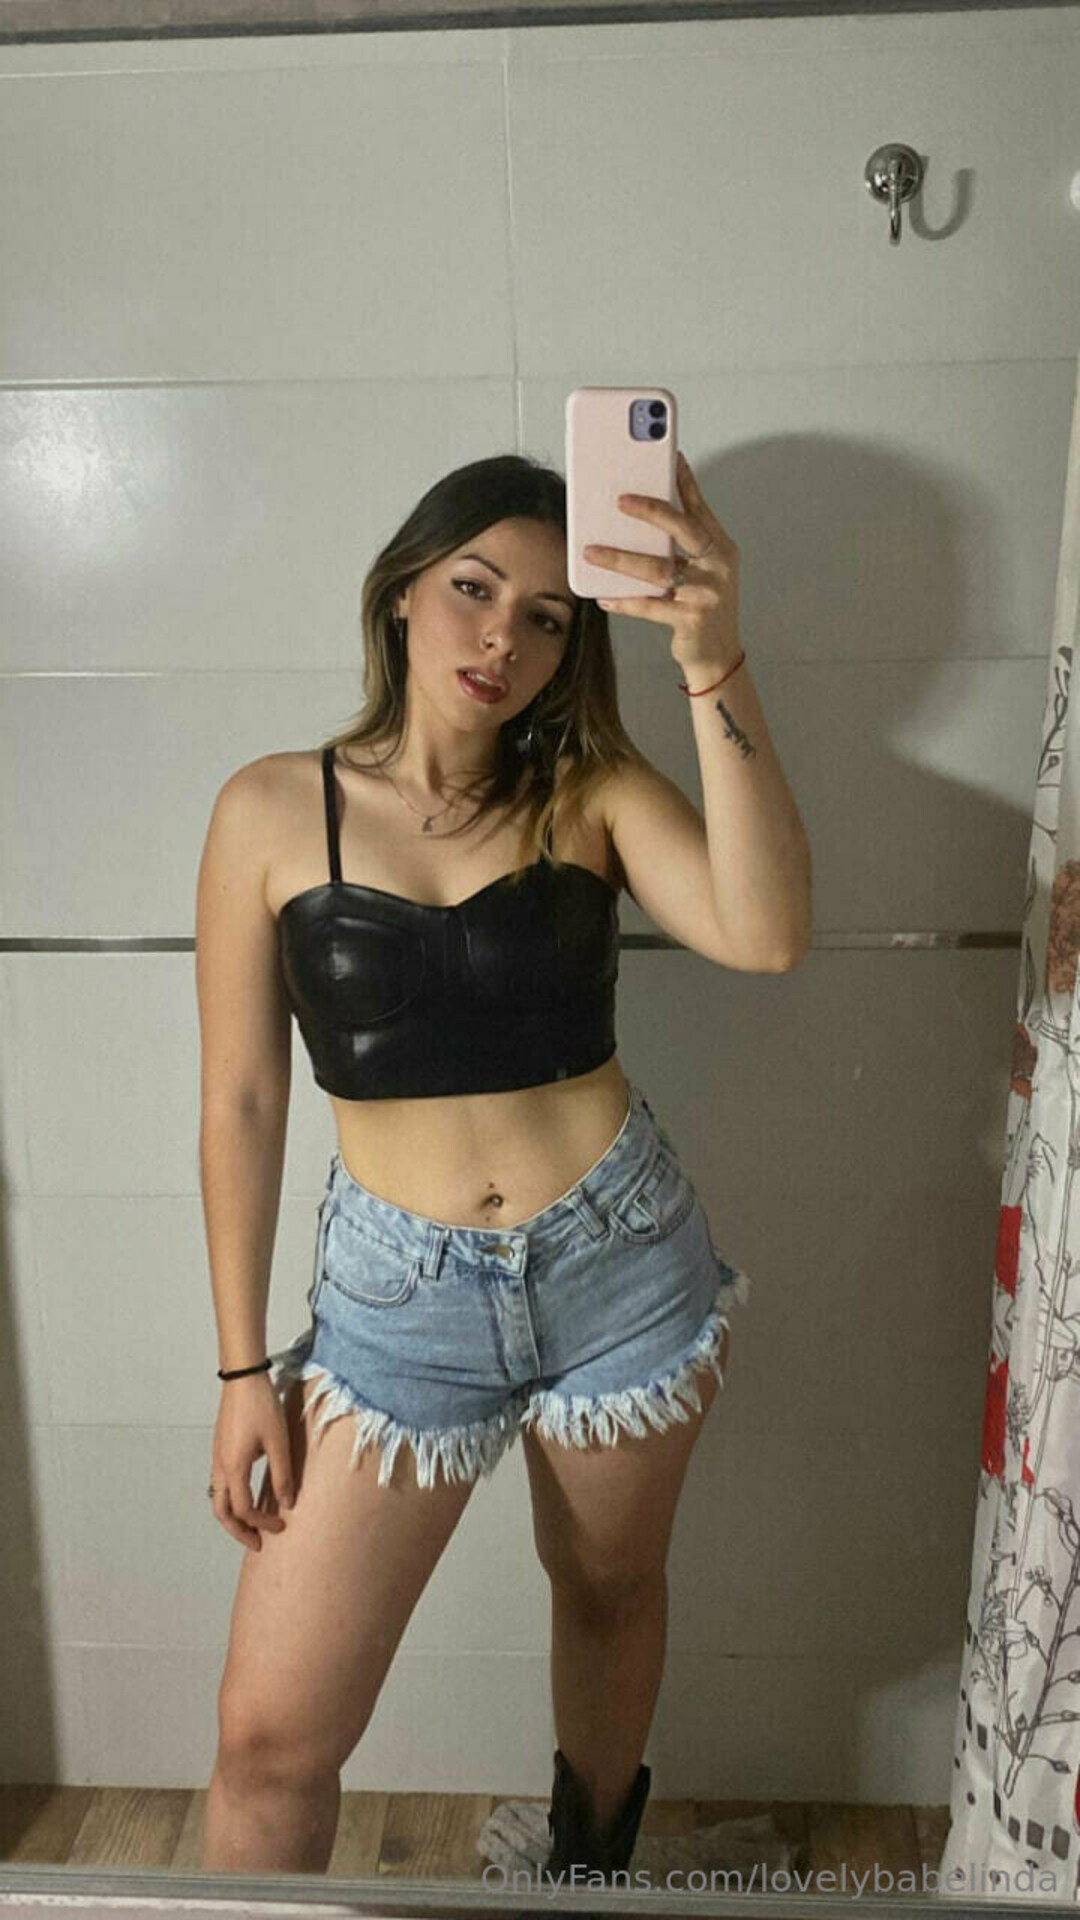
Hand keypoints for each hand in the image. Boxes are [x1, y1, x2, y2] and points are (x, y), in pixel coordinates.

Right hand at [209, 1373, 295, 1551]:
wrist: (243, 1378)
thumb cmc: (261, 1407)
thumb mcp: (279, 1442)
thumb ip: (283, 1475)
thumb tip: (287, 1504)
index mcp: (234, 1468)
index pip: (244, 1510)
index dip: (262, 1522)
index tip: (281, 1525)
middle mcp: (220, 1466)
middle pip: (222, 1512)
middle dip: (238, 1531)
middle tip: (257, 1543)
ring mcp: (217, 1457)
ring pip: (217, 1498)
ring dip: (232, 1516)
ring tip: (251, 1525)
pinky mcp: (220, 1448)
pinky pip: (219, 1483)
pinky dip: (230, 1499)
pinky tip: (247, 1495)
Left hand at [582, 449, 740, 675]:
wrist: (718, 656)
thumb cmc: (703, 608)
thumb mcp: (700, 572)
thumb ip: (681, 548)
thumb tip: (640, 521)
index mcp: (721, 549)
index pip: (700, 509)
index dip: (685, 482)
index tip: (670, 457)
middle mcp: (718, 567)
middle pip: (683, 529)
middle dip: (652, 511)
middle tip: (620, 500)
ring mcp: (706, 594)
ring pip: (657, 570)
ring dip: (621, 559)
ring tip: (592, 552)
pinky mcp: (691, 620)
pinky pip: (649, 606)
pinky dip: (624, 601)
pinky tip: (603, 596)